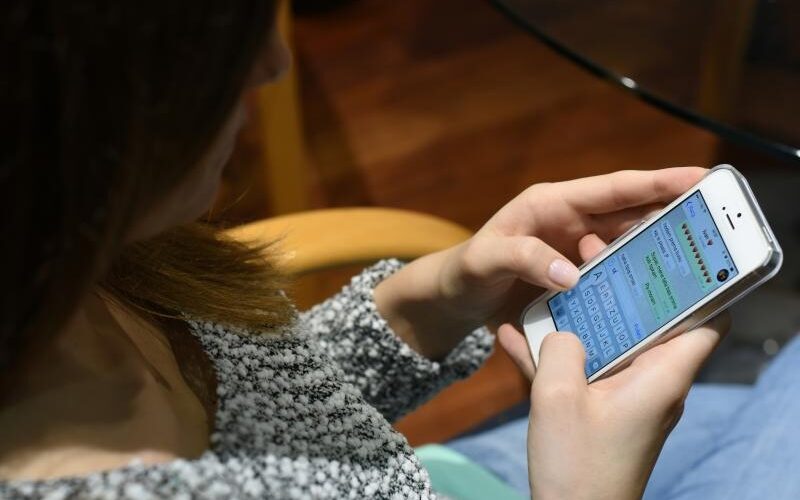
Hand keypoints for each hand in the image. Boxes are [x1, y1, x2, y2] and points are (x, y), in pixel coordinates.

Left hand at [374, 167, 705, 359]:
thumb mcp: (483, 261)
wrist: (455, 299)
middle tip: (719, 220)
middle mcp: (570, 221)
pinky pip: (615, 271)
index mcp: (551, 204)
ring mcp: (575, 249)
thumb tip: (571, 274)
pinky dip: (638, 277)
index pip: (612, 188)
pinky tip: (661, 291)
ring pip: (629, 242)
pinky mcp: (576, 275)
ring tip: (702, 258)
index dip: (656, 182)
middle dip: (674, 211)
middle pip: (631, 212)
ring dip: (661, 247)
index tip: (700, 177)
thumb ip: (520, 258)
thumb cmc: (463, 273)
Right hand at [498, 233, 728, 499]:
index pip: (707, 321)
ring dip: (587, 316)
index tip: (669, 254)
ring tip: (556, 282)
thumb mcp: (559, 396)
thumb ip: (562, 347)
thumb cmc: (577, 463)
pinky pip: (587, 370)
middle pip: (652, 322)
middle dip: (623, 286)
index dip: (698, 285)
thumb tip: (564, 329)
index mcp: (662, 376)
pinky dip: (563, 352)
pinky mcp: (604, 410)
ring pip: (614, 343)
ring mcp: (629, 397)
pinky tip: (519, 334)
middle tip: (594, 253)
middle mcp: (654, 382)